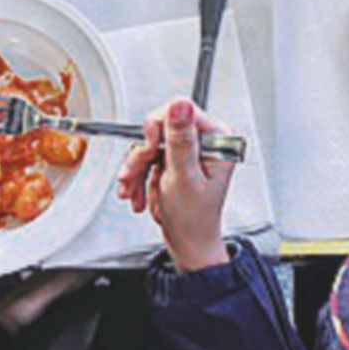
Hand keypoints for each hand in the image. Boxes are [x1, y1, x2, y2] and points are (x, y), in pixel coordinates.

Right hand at [116, 99, 233, 272]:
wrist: (188, 244)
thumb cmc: (194, 219)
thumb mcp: (184, 177)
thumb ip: (181, 140)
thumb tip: (180, 105)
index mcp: (216, 140)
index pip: (182, 111)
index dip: (158, 126)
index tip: (148, 145)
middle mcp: (204, 142)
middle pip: (160, 128)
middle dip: (141, 155)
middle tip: (132, 174)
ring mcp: (188, 152)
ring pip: (149, 144)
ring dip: (135, 169)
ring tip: (131, 191)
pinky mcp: (174, 162)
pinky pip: (147, 159)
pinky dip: (137, 176)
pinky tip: (136, 193)